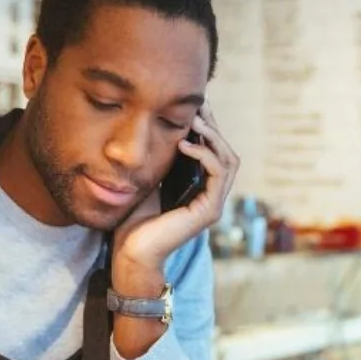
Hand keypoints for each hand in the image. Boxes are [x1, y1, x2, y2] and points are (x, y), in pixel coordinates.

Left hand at [113, 105, 240, 272]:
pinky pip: (218, 174)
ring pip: (228, 160)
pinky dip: (205, 154)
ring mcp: (213, 204)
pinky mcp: (209, 211)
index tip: (193, 106)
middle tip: (198, 107)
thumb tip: (160, 131)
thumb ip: (161, 162)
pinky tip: (185, 144)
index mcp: (200, 189)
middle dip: (213, 126)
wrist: (131, 253)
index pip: (214, 151)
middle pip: (226, 151)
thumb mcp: (149, 181)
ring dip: (213, 136)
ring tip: (194, 120)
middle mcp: (211, 196)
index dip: (207, 127)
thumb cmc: (134, 222)